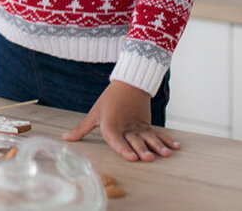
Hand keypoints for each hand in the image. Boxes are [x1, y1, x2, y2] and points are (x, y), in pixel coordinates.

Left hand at [62, 80, 181, 161]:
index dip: (124, 148)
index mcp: (111, 126)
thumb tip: (65, 139)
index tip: (131, 158)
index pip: (117, 139)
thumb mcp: (94, 114)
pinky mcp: (147, 125)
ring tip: (166, 154)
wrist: (128, 83)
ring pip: (149, 138)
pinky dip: (167, 140)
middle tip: (149, 158)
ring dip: (158, 146)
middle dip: (143, 150)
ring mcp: (138, 127)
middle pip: (135, 140)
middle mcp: (126, 128)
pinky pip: (158, 134)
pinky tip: (176, 148)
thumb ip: (81, 129)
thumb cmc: (108, 100)